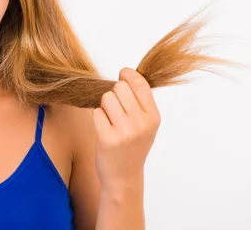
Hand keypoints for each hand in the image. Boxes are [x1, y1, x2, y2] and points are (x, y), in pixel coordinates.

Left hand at [92, 67, 160, 187]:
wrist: (124, 177)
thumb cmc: (132, 146)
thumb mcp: (146, 124)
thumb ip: (140, 101)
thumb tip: (127, 73)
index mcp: (153, 117)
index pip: (140, 83)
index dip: (128, 74)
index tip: (123, 74)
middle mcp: (141, 123)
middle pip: (119, 87)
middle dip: (114, 94)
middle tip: (116, 110)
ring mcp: (124, 131)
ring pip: (106, 98)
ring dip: (104, 106)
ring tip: (111, 121)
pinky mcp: (107, 139)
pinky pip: (96, 113)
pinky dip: (97, 119)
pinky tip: (104, 131)